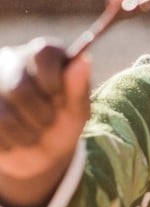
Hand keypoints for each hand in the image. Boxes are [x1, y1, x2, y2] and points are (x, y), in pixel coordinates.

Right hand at [0, 39, 90, 206]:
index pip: (44, 53)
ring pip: (3, 113)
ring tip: (34, 134)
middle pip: (20, 88)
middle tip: (49, 122)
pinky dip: (10, 142)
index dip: (53, 81)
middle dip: (41, 116)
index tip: (58, 98)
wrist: (40, 153)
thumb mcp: (76, 111)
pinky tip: (16, 139)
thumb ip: (78, 87)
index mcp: (44, 56)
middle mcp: (14, 61)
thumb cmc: (62, 125)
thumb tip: (84, 59)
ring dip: (26, 134)